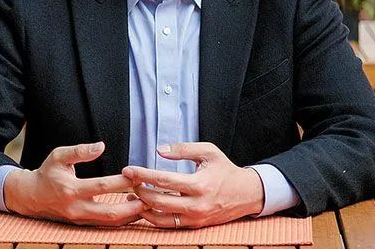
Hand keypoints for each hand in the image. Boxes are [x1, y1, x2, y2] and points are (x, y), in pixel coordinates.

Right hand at [3, 141, 145, 225]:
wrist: (32, 196)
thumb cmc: (48, 173)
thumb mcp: (59, 156)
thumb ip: (80, 151)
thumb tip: (101, 146)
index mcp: (71, 189)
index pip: (102, 186)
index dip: (122, 181)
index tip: (137, 174)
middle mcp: (77, 208)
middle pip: (110, 213)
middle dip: (133, 207)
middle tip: (150, 196)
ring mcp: (81, 219)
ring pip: (111, 222)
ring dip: (131, 215)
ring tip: (146, 203)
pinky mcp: (84, 224)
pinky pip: (107, 224)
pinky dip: (122, 219)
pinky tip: (133, 210)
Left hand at [122, 142, 264, 227]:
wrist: (246, 194)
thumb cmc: (225, 170)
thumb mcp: (208, 152)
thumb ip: (183, 149)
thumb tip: (160, 150)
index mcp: (199, 184)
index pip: (163, 180)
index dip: (142, 175)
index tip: (128, 170)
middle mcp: (196, 204)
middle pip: (158, 201)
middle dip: (139, 190)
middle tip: (128, 181)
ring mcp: (195, 217)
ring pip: (160, 217)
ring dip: (142, 207)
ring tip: (131, 196)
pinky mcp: (195, 225)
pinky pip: (169, 224)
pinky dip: (153, 217)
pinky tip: (145, 207)